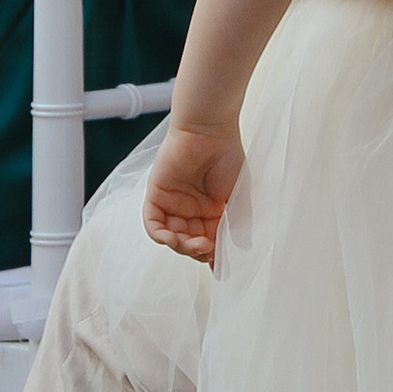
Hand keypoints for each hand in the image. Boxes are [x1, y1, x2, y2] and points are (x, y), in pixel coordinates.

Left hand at [143, 112, 244, 263]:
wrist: (210, 128)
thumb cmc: (228, 155)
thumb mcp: (237, 196)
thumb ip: (237, 223)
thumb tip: (240, 250)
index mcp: (210, 210)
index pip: (208, 241)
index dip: (212, 255)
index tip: (220, 263)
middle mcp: (190, 209)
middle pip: (189, 242)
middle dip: (197, 251)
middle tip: (209, 249)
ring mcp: (172, 203)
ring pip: (171, 236)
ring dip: (181, 246)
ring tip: (195, 244)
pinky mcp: (156, 194)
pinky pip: (152, 223)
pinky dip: (161, 235)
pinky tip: (174, 238)